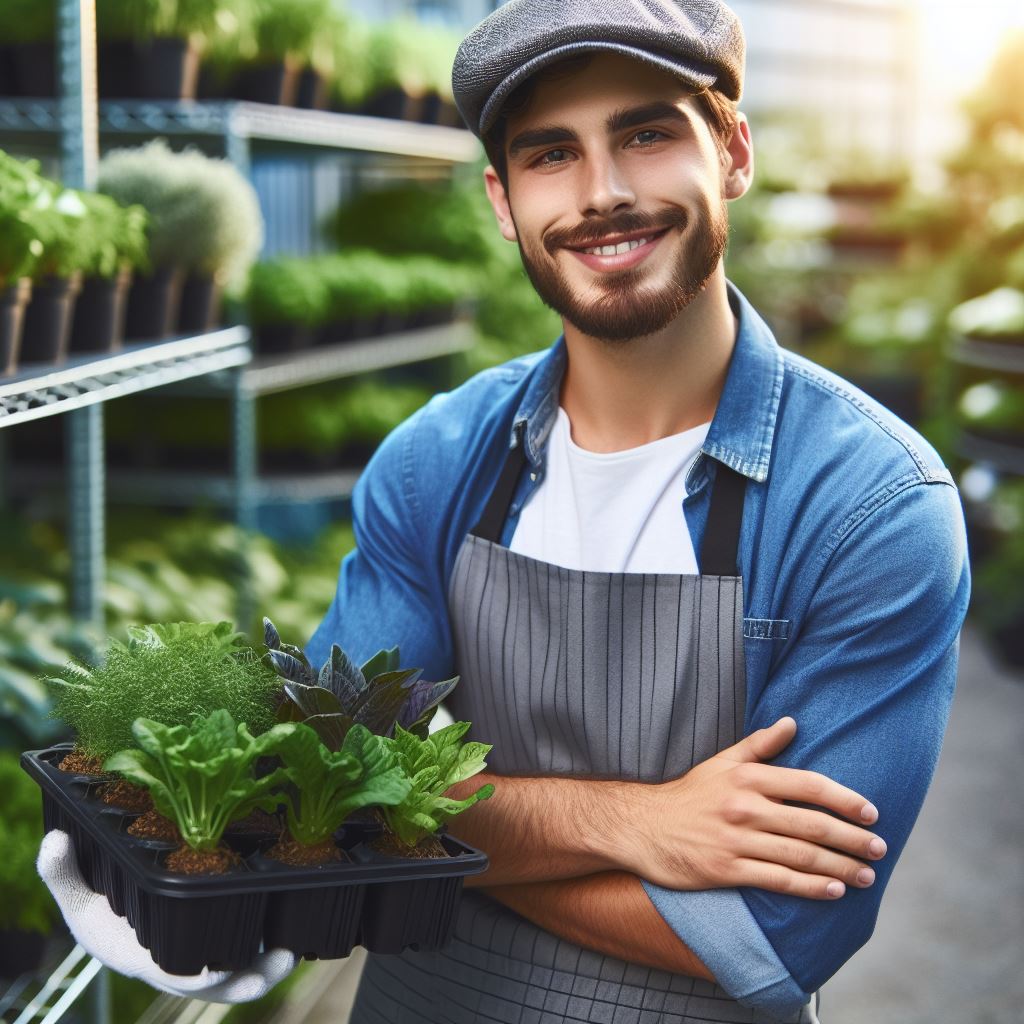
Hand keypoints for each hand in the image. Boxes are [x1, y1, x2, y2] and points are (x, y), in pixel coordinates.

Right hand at [37, 831, 294, 1001]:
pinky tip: (292, 935)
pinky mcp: (221, 951)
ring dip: (267, 969)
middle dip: (248, 978)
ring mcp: (202, 965)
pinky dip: (268, 952)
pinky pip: (247, 960)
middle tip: (278, 961)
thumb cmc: (102, 914)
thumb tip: (54, 839)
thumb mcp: (79, 898)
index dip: (199, 976)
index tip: (222, 971)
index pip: (173, 975)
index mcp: (144, 961)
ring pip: (238, 978)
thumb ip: (64, 874)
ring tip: (291, 952)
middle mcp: (178, 969)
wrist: (122, 923)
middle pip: (217, 986)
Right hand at [612, 718, 887, 899]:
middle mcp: (745, 806)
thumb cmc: (687, 795)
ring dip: (840, 866)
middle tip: (880, 849)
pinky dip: (811, 887)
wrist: (641, 826)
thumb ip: (759, 745)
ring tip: (866, 875)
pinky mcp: (726, 870)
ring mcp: (736, 840)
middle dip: (852, 838)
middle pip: (812, 824)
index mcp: (747, 777)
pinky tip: (834, 890)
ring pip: (801, 855)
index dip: (845, 799)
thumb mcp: (721, 762)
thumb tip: (792, 722)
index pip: (808, 785)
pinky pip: (778, 881)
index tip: (872, 812)